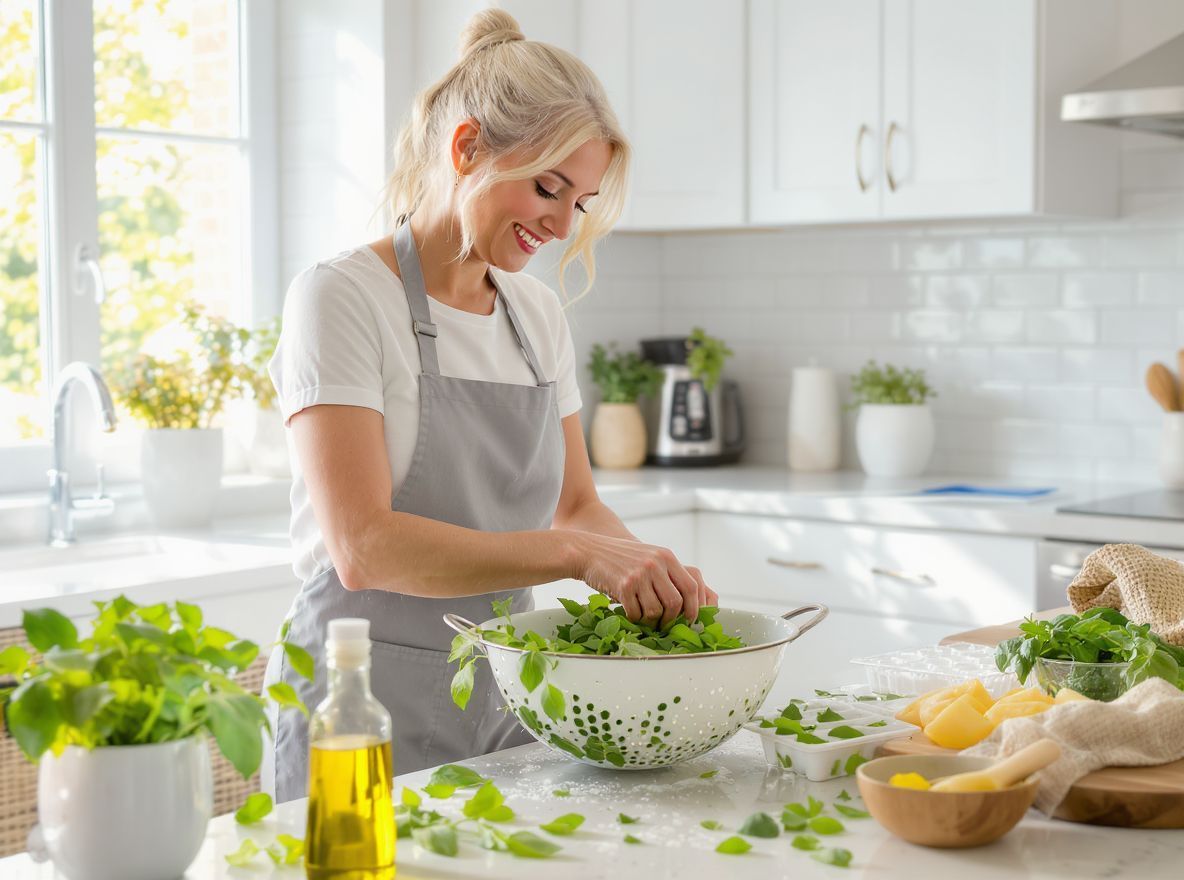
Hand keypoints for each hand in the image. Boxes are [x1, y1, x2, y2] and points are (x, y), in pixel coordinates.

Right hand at [571, 533, 718, 627]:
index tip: (689, 619)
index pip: (691, 586)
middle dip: (671, 619)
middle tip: (665, 625)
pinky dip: (634, 618)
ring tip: (644, 619)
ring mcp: (639, 574)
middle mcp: (655, 563)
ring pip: (656, 611)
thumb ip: (668, 574)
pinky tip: (630, 612)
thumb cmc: (620, 558)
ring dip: (651, 622)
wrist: (588, 551)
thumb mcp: (649, 556)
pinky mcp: (623, 586)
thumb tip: (687, 604)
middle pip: (676, 602)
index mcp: (666, 556)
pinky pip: (636, 613)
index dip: (694, 607)